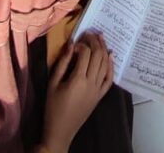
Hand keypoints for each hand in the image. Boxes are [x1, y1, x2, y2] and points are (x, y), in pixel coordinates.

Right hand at [41, 35, 113, 152]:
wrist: (60, 131)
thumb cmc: (52, 107)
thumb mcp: (53, 83)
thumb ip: (63, 63)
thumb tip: (71, 44)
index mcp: (78, 80)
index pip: (85, 54)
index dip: (82, 44)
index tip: (75, 41)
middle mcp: (91, 83)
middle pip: (98, 56)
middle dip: (94, 42)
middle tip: (89, 33)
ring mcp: (98, 90)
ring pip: (105, 65)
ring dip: (104, 49)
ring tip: (100, 37)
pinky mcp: (100, 96)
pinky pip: (109, 79)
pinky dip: (111, 66)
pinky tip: (110, 55)